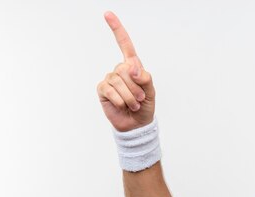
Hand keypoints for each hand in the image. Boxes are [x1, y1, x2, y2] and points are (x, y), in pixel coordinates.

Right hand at [97, 11, 155, 131]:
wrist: (137, 125)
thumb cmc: (145, 106)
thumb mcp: (151, 91)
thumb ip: (144, 77)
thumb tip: (131, 67)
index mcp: (132, 66)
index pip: (124, 45)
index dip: (116, 29)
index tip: (107, 14)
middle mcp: (119, 70)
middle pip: (125, 69)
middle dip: (136, 87)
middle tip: (140, 99)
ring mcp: (110, 79)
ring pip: (118, 81)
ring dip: (130, 96)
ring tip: (133, 104)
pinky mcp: (103, 90)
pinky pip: (110, 90)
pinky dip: (120, 100)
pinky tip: (123, 106)